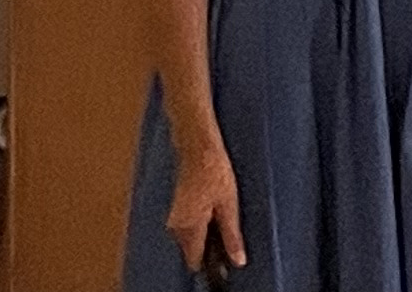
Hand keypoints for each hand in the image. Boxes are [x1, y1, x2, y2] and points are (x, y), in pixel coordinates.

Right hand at [166, 134, 244, 279]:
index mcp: (188, 229)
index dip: (211, 264)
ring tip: (222, 210)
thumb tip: (237, 260)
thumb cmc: (215, 172)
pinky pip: (189, 226)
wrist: (198, 146)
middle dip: (210, 246)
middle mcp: (176, 227)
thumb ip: (231, 236)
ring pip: (191, 238)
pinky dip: (202, 223)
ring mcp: (174, 217)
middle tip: (228, 225)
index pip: (195, 261)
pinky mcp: (177, 208)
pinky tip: (214, 206)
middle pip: (192, 250)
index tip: (226, 260)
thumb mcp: (229, 205)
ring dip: (206, 233)